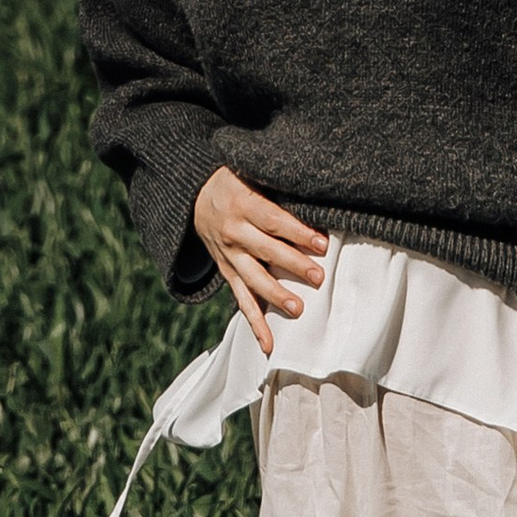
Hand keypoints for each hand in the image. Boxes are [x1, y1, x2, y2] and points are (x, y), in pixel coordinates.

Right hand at [192, 171, 328, 349]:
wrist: (194, 196)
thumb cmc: (237, 181)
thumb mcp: (252, 172)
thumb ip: (279, 184)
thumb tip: (318, 191)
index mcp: (242, 204)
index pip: (273, 221)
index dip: (297, 232)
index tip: (322, 243)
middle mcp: (233, 231)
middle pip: (266, 251)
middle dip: (293, 264)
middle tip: (318, 277)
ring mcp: (228, 255)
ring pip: (253, 278)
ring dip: (275, 295)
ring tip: (297, 309)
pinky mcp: (227, 272)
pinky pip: (241, 300)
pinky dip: (254, 322)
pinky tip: (268, 343)